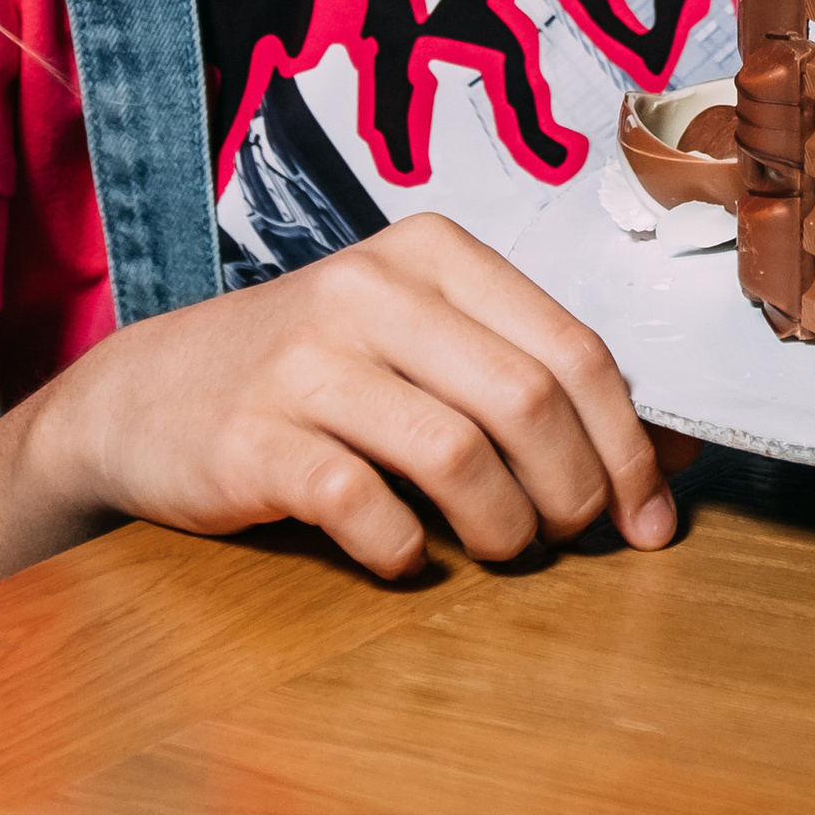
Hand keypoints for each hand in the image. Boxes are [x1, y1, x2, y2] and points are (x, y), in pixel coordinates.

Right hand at [36, 216, 696, 577]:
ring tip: (507, 553)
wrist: (144, 397)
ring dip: (506, 526)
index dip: (629, 440)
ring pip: (457, 451)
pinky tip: (408, 559)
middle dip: (578, 487)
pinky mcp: (255, 439)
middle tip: (578, 539)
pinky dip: (406, 550)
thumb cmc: (313, 373)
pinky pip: (363, 505)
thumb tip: (669, 457)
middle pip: (529, 397)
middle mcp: (373, 291)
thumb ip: (527, 378)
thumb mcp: (419, 342)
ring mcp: (308, 362)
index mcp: (433, 255)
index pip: (572, 345)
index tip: (651, 513)